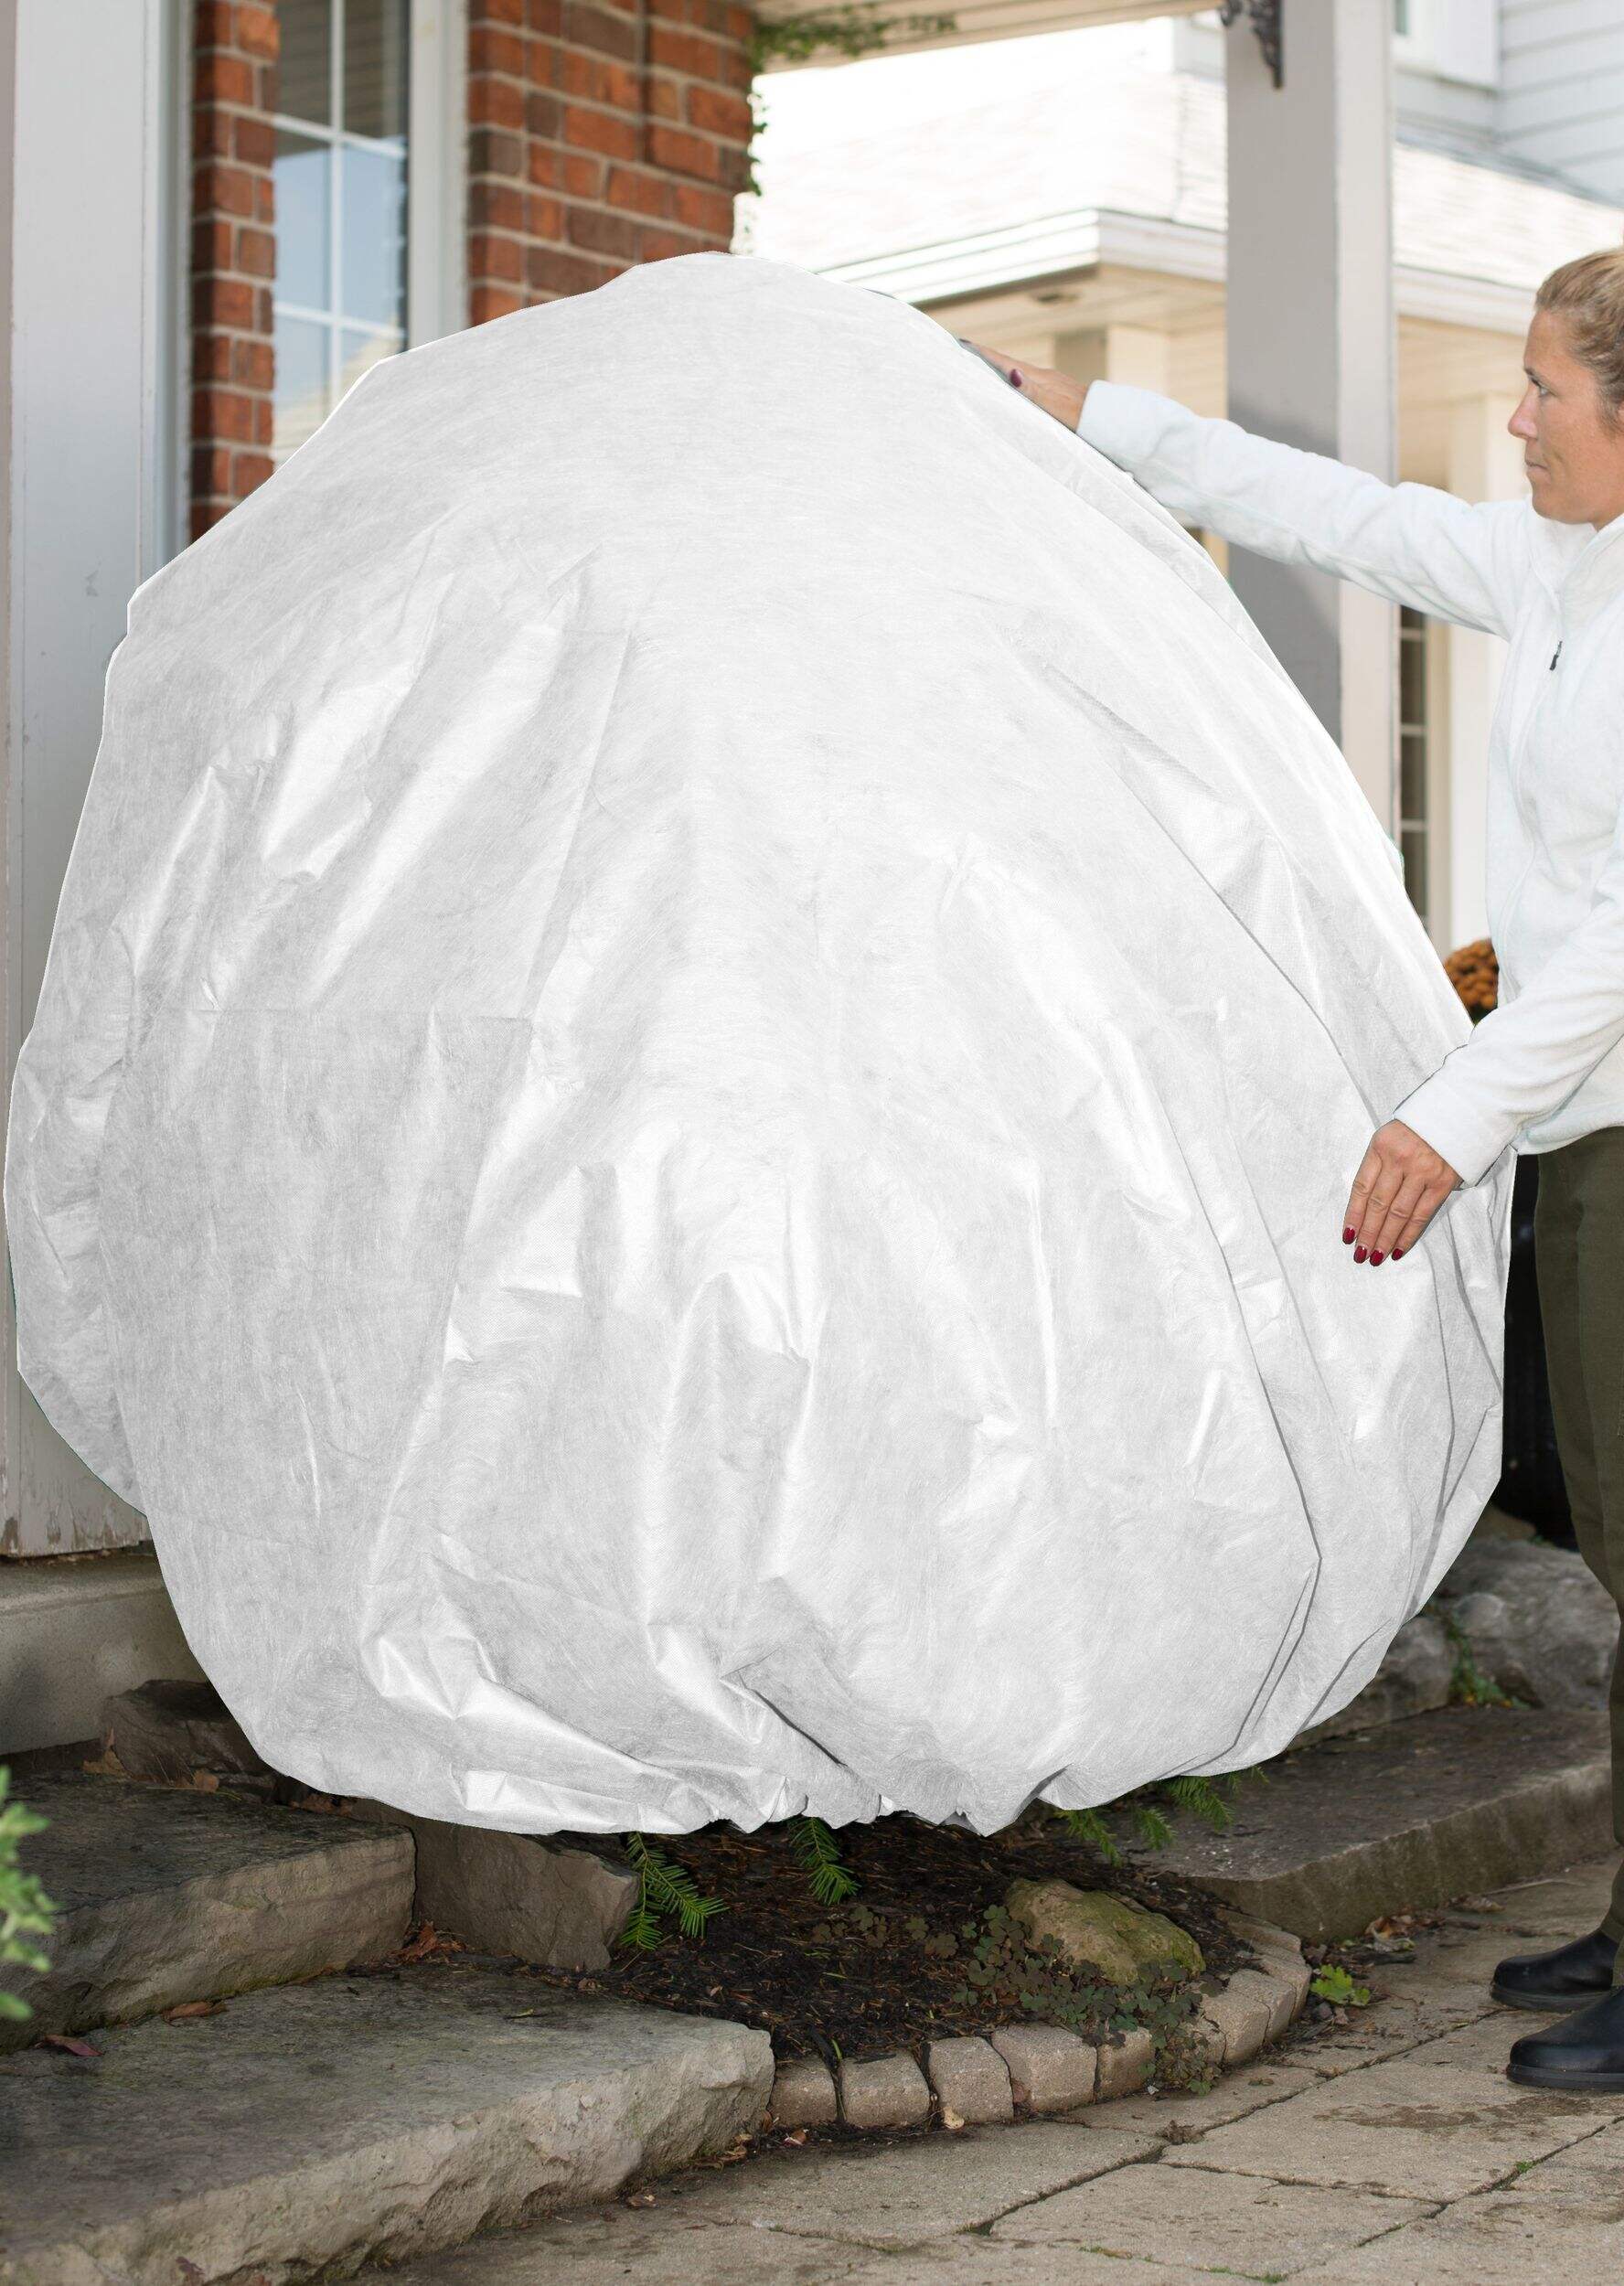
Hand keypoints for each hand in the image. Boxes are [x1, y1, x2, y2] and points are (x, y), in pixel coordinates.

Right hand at [962, 341, 1086, 431]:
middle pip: (1008, 363)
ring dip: (998, 367)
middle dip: (986, 357)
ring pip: (1017, 371)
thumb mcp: (1053, 407)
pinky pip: (1027, 381)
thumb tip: (1011, 373)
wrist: (1108, 418)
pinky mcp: (1055, 390)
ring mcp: (1049, 382)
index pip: (1005, 362)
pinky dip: (1012, 378)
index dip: (983, 354)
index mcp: (1038, 378)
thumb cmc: (1080, 417)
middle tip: (964, 350)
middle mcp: (1042, 376)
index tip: (962, 343)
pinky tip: (1012, 382)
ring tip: (981, 364)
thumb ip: (1032, 391)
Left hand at [1342, 1120, 1460, 1263]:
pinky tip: (1398, 1249)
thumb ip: (1377, 1166)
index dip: (1353, 1214)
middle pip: (1378, 1203)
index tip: (1347, 1235)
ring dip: (1386, 1238)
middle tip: (1359, 1254)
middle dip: (1367, 1232)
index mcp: (1380, 1146)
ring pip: (1399, 1213)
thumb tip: (1364, 1205)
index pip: (1361, 1187)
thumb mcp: (1389, 1138)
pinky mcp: (1442, 1182)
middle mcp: (1400, 1159)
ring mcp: (1422, 1171)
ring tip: (1375, 1256)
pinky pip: (1422, 1214)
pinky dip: (1409, 1234)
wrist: (1458, 1115)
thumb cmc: (1416, 1129)